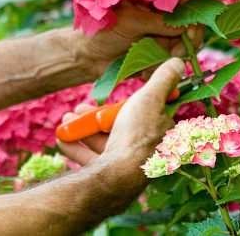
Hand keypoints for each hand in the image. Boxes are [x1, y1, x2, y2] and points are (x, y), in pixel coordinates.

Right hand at [57, 58, 182, 172]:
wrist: (118, 174)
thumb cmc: (137, 134)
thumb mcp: (150, 98)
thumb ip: (162, 80)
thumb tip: (178, 62)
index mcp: (161, 135)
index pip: (144, 115)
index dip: (122, 106)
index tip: (106, 101)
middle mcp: (147, 153)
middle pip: (118, 128)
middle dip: (93, 117)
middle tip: (78, 108)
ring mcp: (127, 166)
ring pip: (102, 143)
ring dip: (81, 129)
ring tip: (66, 120)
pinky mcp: (109, 177)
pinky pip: (90, 160)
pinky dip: (75, 148)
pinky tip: (61, 139)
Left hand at [76, 0, 204, 76]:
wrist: (90, 56)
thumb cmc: (103, 30)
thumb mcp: (129, 22)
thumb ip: (156, 22)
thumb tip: (185, 25)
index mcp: (154, 0)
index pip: (185, 0)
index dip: (194, 11)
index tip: (190, 26)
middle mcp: (163, 16)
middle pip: (193, 23)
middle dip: (190, 38)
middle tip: (177, 51)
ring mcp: (164, 35)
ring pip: (187, 44)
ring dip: (177, 55)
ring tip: (157, 61)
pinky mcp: (161, 54)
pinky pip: (174, 60)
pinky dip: (164, 66)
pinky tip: (146, 70)